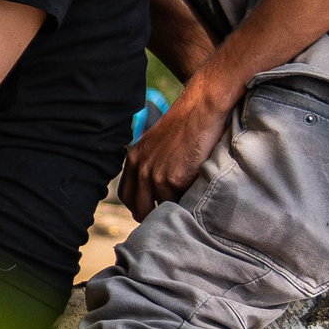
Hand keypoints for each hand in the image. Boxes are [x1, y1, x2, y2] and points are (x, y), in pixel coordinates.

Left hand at [119, 78, 233, 218]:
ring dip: (175, 210)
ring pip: (162, 208)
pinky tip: (198, 195)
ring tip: (187, 208)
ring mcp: (155, 175)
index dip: (138, 206)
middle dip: (153, 215)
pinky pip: (181, 202)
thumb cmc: (186, 123)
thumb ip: (152, 163)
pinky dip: (190, 202)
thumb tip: (156, 189)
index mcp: (134, 158)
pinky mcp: (174, 179)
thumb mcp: (158, 143)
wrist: (201, 108)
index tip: (150, 212)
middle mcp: (140, 168)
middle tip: (168, 220)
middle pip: (140, 208)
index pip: (127, 195)